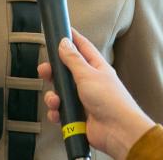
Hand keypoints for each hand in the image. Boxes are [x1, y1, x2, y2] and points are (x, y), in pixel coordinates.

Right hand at [37, 29, 154, 159]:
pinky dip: (56, 113)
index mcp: (95, 67)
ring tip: (55, 100)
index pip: (82, 47)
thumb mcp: (88, 75)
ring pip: (60, 92)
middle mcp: (89, 82)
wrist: (117, 131)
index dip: (71, 38)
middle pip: (66, 71)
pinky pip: (61, 111)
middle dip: (53, 72)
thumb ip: (73, 59)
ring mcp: (83, 99)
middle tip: (45, 71)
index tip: (60, 31)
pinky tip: (58, 114)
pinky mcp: (78, 115)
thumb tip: (64, 42)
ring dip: (53, 96)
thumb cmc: (110, 101)